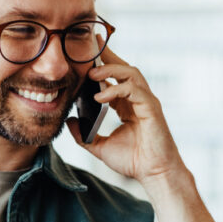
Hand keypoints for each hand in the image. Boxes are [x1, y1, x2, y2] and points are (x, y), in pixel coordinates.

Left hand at [67, 44, 184, 183]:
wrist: (153, 174)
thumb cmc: (133, 161)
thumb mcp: (100, 146)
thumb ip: (84, 135)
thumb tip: (69, 122)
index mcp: (127, 104)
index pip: (115, 77)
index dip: (103, 62)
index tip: (88, 50)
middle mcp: (138, 99)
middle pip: (124, 68)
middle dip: (108, 55)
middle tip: (90, 47)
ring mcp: (146, 102)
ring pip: (131, 73)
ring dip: (111, 70)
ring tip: (92, 74)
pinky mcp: (151, 108)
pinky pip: (134, 90)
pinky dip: (117, 89)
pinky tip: (100, 97)